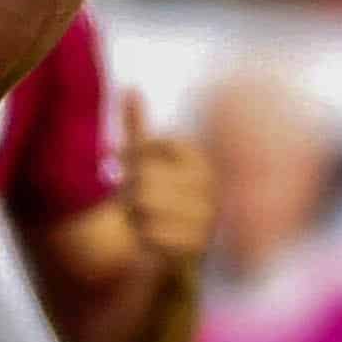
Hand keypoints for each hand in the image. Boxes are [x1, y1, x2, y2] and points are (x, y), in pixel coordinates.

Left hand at [113, 84, 215, 272]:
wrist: (164, 253)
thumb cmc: (152, 199)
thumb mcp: (143, 161)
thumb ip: (138, 128)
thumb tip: (130, 88)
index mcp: (203, 162)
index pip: (160, 144)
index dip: (138, 153)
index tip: (129, 162)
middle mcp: (212, 188)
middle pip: (147, 176)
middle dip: (133, 189)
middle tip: (136, 200)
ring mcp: (207, 218)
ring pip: (146, 204)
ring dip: (136, 214)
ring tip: (144, 219)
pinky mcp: (199, 247)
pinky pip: (152, 234)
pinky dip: (143, 236)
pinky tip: (150, 237)